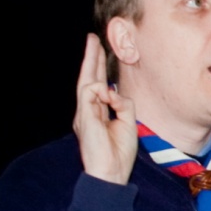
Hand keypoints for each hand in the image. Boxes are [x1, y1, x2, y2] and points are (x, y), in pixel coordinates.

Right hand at [74, 35, 136, 185]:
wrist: (110, 172)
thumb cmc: (119, 152)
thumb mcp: (128, 122)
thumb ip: (122, 104)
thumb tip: (113, 92)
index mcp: (97, 113)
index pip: (99, 86)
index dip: (100, 68)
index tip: (101, 51)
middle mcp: (88, 111)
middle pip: (89, 79)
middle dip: (91, 58)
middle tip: (92, 39)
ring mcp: (83, 114)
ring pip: (87, 82)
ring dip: (92, 62)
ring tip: (93, 44)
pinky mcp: (83, 117)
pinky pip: (90, 93)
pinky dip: (101, 90)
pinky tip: (108, 94)